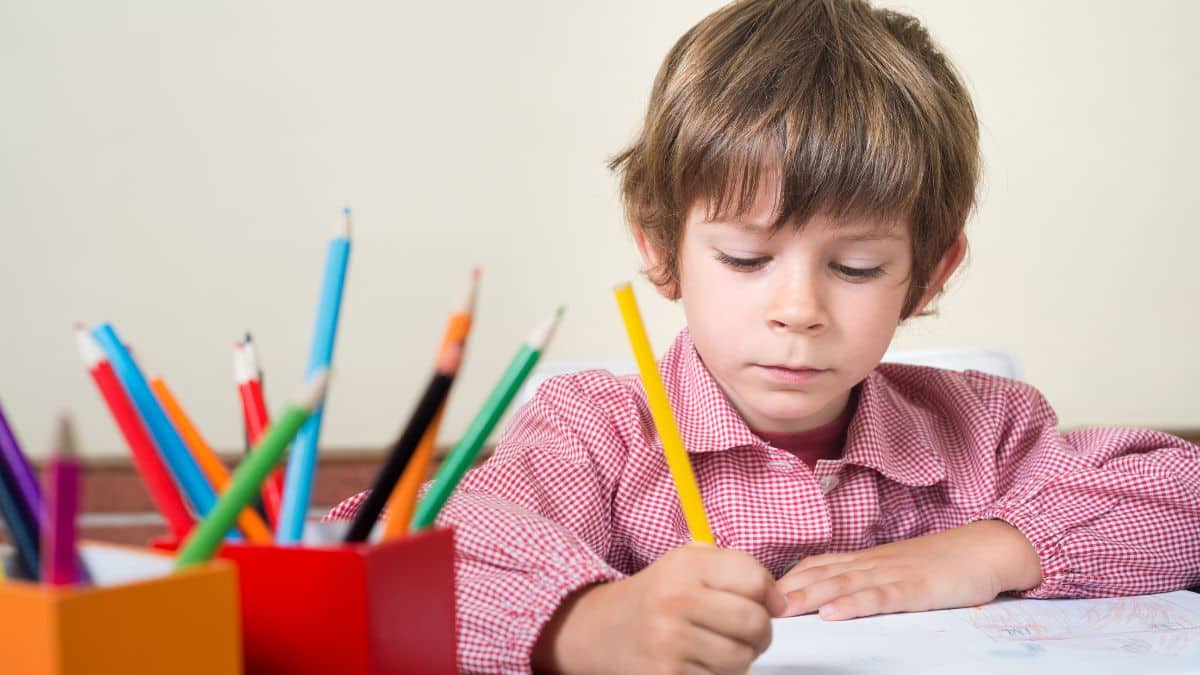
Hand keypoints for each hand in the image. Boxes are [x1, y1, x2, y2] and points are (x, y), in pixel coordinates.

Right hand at [532, 542, 786, 674]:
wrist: (601, 629)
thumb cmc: (657, 596)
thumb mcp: (686, 564)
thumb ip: (735, 569)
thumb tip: (780, 602)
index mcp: (684, 565)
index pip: (754, 578)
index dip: (770, 595)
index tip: (767, 604)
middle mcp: (675, 599)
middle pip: (754, 622)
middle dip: (761, 633)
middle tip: (748, 633)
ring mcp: (669, 641)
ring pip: (741, 658)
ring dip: (740, 658)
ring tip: (718, 647)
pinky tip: (700, 662)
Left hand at [776, 520, 1041, 620]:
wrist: (985, 550)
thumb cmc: (941, 565)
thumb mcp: (896, 571)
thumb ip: (865, 581)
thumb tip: (831, 597)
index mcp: (866, 560)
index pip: (816, 565)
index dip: (785, 579)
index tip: (754, 591)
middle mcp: (872, 563)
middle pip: (821, 574)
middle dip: (786, 590)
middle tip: (753, 603)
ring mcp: (893, 574)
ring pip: (843, 584)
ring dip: (810, 596)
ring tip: (782, 610)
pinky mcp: (915, 589)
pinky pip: (880, 597)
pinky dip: (854, 605)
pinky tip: (834, 614)